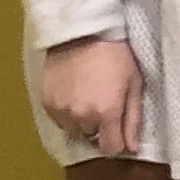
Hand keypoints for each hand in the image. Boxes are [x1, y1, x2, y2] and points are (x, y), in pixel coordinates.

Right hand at [40, 38, 143, 155]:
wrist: (82, 30)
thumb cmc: (115, 54)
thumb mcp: (133, 84)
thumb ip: (133, 120)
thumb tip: (132, 149)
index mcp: (106, 112)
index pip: (110, 149)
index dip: (117, 142)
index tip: (119, 129)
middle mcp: (81, 116)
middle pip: (92, 139)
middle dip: (100, 127)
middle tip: (104, 103)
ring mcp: (61, 110)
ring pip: (74, 131)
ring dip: (82, 122)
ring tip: (88, 97)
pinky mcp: (46, 102)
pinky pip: (59, 120)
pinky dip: (66, 113)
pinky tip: (74, 94)